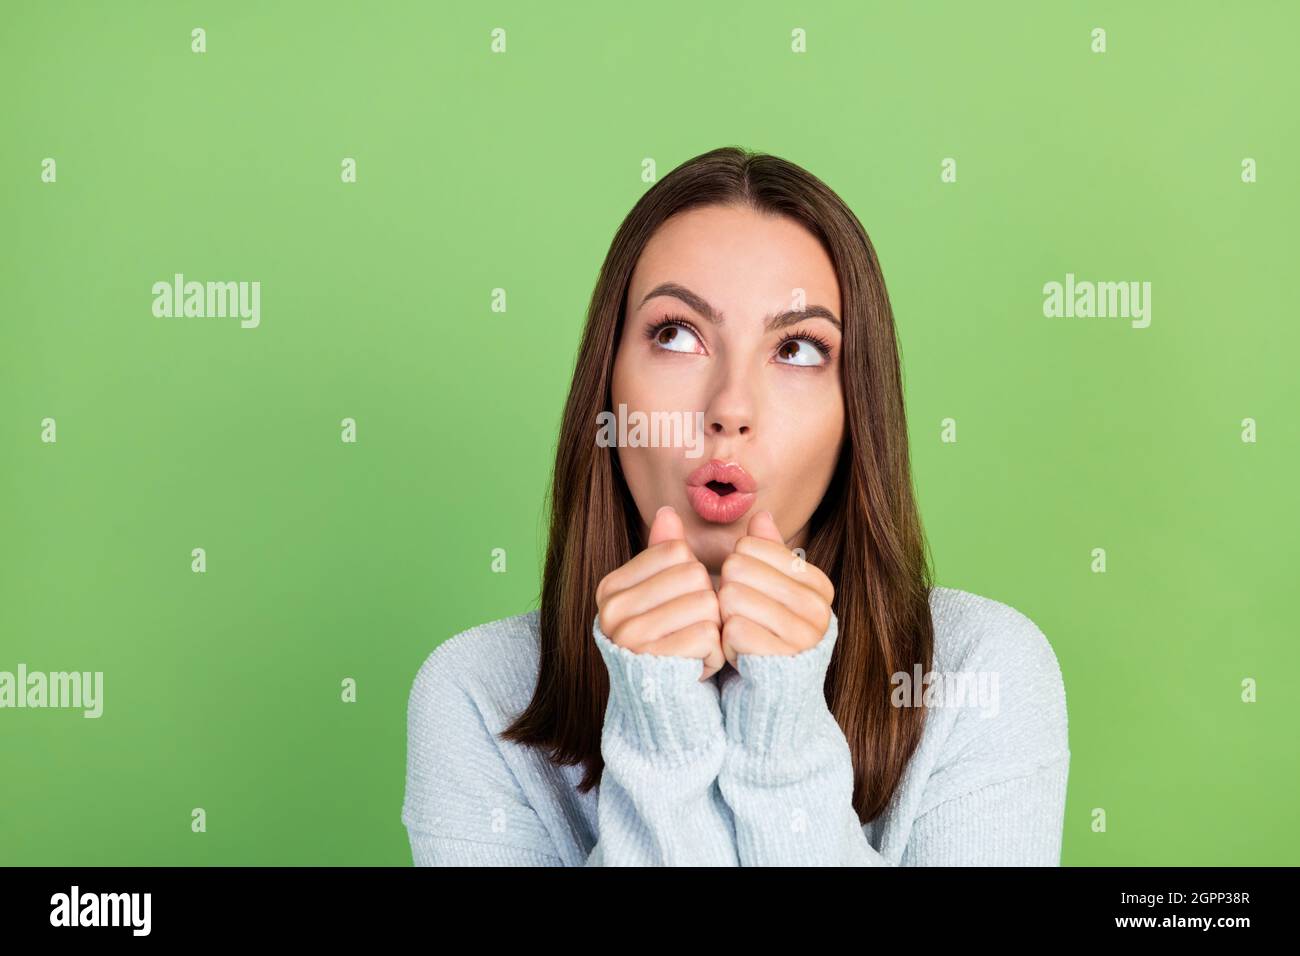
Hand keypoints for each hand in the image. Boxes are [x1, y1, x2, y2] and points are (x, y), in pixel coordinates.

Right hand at [596, 505, 726, 680]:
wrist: (663, 704)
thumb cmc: (667, 641)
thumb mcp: (662, 593)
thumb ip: (663, 552)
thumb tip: (667, 511)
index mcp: (610, 587)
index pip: (675, 550)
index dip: (693, 575)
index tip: (679, 603)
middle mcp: (612, 611)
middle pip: (693, 575)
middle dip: (707, 602)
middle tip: (691, 629)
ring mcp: (630, 639)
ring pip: (705, 604)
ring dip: (714, 628)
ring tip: (696, 646)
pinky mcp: (656, 665)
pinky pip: (708, 637)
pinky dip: (715, 652)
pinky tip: (699, 663)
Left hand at [717, 511, 835, 667]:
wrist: (771, 692)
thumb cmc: (766, 631)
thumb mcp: (770, 589)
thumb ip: (766, 551)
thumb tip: (760, 514)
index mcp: (819, 585)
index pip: (750, 545)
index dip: (736, 566)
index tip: (749, 590)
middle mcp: (818, 610)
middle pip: (738, 567)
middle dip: (726, 589)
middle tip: (737, 613)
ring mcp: (802, 637)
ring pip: (732, 596)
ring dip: (723, 615)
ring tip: (737, 630)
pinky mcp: (777, 661)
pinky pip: (730, 630)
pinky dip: (724, 640)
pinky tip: (736, 651)